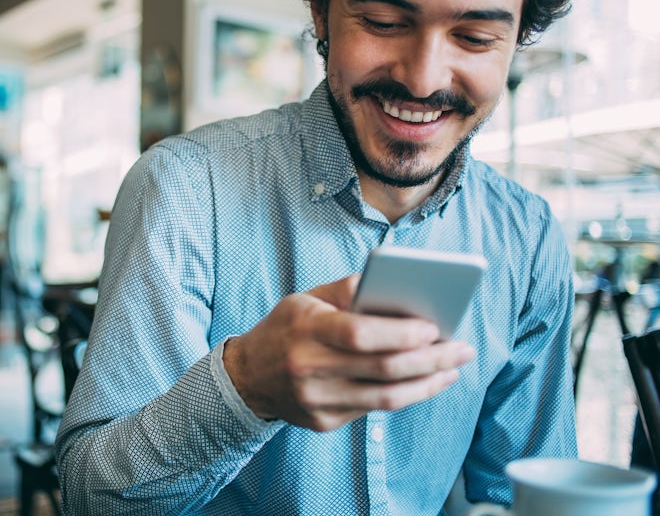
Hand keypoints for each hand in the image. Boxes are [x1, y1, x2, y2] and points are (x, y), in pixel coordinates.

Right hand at [223, 275, 475, 431]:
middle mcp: (308, 368)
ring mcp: (316, 401)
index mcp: (305, 329)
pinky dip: (406, 395)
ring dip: (428, 383)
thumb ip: (349, 290)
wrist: (246, 377)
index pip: (359, 334)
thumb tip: (396, 286)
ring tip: (453, 367)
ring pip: (386, 398)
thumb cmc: (286, 328)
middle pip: (383, 368)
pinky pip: (374, 410)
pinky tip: (426, 382)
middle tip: (462, 348)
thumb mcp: (307, 298)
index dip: (401, 333)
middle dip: (431, 358)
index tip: (435, 326)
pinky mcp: (323, 422)